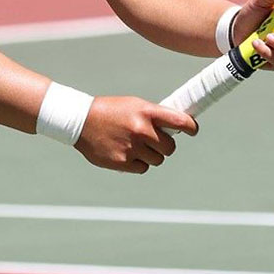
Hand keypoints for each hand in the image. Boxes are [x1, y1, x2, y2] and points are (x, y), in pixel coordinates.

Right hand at [74, 96, 197, 173]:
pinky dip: (137, 163)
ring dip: (151, 155)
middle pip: (170, 147)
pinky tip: (125, 152)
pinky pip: (143, 168)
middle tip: (154, 140)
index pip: (180, 122)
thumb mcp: (134, 105)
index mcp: (146, 112)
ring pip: (158, 159)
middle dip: (165, 145)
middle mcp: (141, 130)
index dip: (191, 128)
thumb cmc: (111, 111)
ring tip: (134, 144)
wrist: (80, 121)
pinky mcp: (123, 162)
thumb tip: (178, 127)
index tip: (192, 130)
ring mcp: (132, 147)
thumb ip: (155, 116)